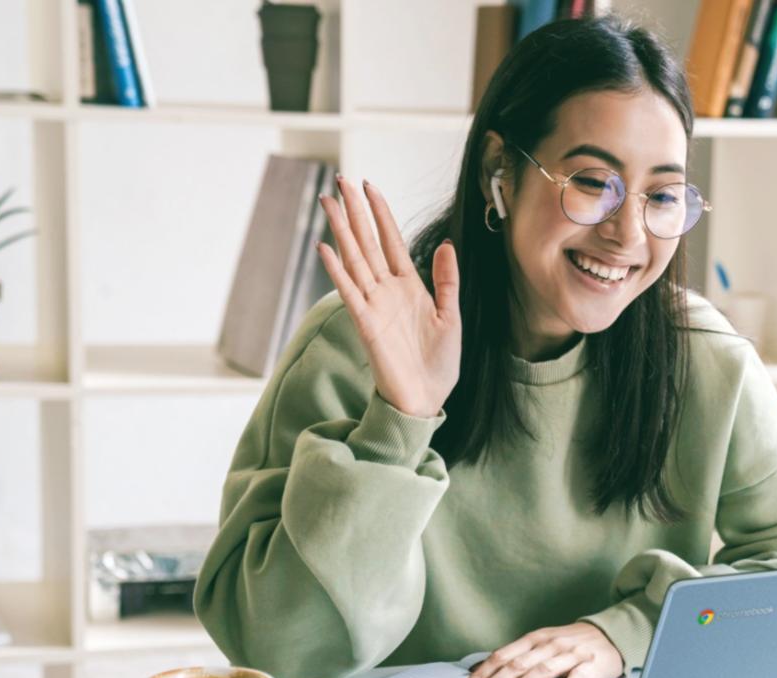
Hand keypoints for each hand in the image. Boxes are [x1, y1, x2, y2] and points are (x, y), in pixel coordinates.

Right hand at [315, 176, 460, 418]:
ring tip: (327, 202)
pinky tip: (325, 248)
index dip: (381, 213)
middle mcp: (387, 291)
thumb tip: (447, 245)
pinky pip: (349, 293)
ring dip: (340, 230)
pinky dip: (337, 271)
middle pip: (367, 242)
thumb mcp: (451, 316)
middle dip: (355, 211)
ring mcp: (374, 305)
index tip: (370, 186)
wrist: (426, 399)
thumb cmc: (438, 364)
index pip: (391, 240)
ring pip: (354, 259)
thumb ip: (447, 280)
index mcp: (409, 286)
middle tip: (340, 180)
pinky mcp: (366, 325)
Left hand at [454, 623, 623, 677]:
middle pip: (516, 665)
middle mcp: (549, 644)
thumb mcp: (541, 644)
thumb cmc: (570, 643)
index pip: (502, 656)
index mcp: (534, 639)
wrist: (610, 634)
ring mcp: (570, 654)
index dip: (482, 673)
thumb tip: (482, 671)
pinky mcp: (591, 665)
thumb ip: (517, 656)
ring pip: (541, 670)